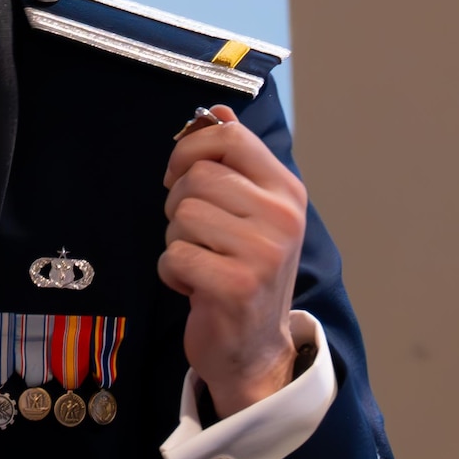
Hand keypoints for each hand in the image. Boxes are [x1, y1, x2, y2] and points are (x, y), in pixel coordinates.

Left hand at [160, 103, 307, 417]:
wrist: (255, 347)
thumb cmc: (244, 271)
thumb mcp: (249, 211)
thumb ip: (233, 161)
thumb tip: (216, 111)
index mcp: (286, 191)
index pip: (230, 137)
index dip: (191, 149)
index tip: (181, 174)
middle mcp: (282, 217)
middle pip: (197, 177)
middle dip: (179, 205)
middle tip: (198, 235)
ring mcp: (263, 252)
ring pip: (181, 216)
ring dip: (176, 241)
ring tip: (201, 260)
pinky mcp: (236, 286)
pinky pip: (174, 256)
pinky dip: (172, 273)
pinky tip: (195, 286)